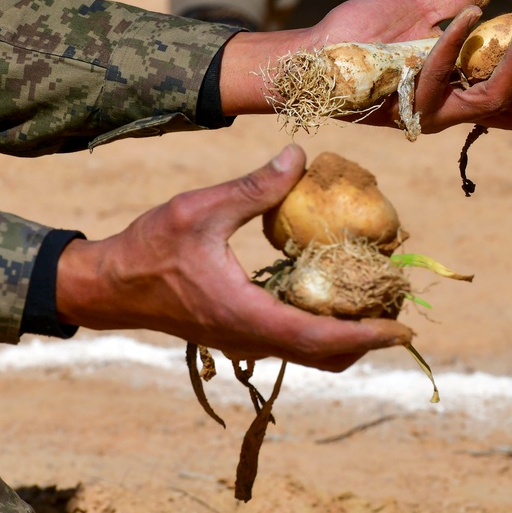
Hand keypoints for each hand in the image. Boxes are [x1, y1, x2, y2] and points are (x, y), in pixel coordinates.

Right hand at [55, 144, 412, 371]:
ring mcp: (244, 342)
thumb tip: (299, 156)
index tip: (401, 329)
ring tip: (376, 304)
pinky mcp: (239, 334)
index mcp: (246, 315)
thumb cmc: (150, 248)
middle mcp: (250, 339)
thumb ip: (254, 187)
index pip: (319, 338)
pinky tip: (333, 295)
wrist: (110, 286)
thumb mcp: (201, 208)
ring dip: (346, 337)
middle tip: (400, 310)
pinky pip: (292, 342)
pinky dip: (322, 329)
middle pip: (323, 356)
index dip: (365, 337)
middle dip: (366, 339)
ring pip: (308, 354)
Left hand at [219, 0, 511, 129]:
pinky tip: (467, 15)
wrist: (313, 55)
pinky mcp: (406, 105)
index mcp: (462, 95)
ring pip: (493, 103)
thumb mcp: (418, 8)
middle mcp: (452, 111)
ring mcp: (431, 112)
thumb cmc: (361, 35)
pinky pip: (442, 79)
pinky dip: (457, 42)